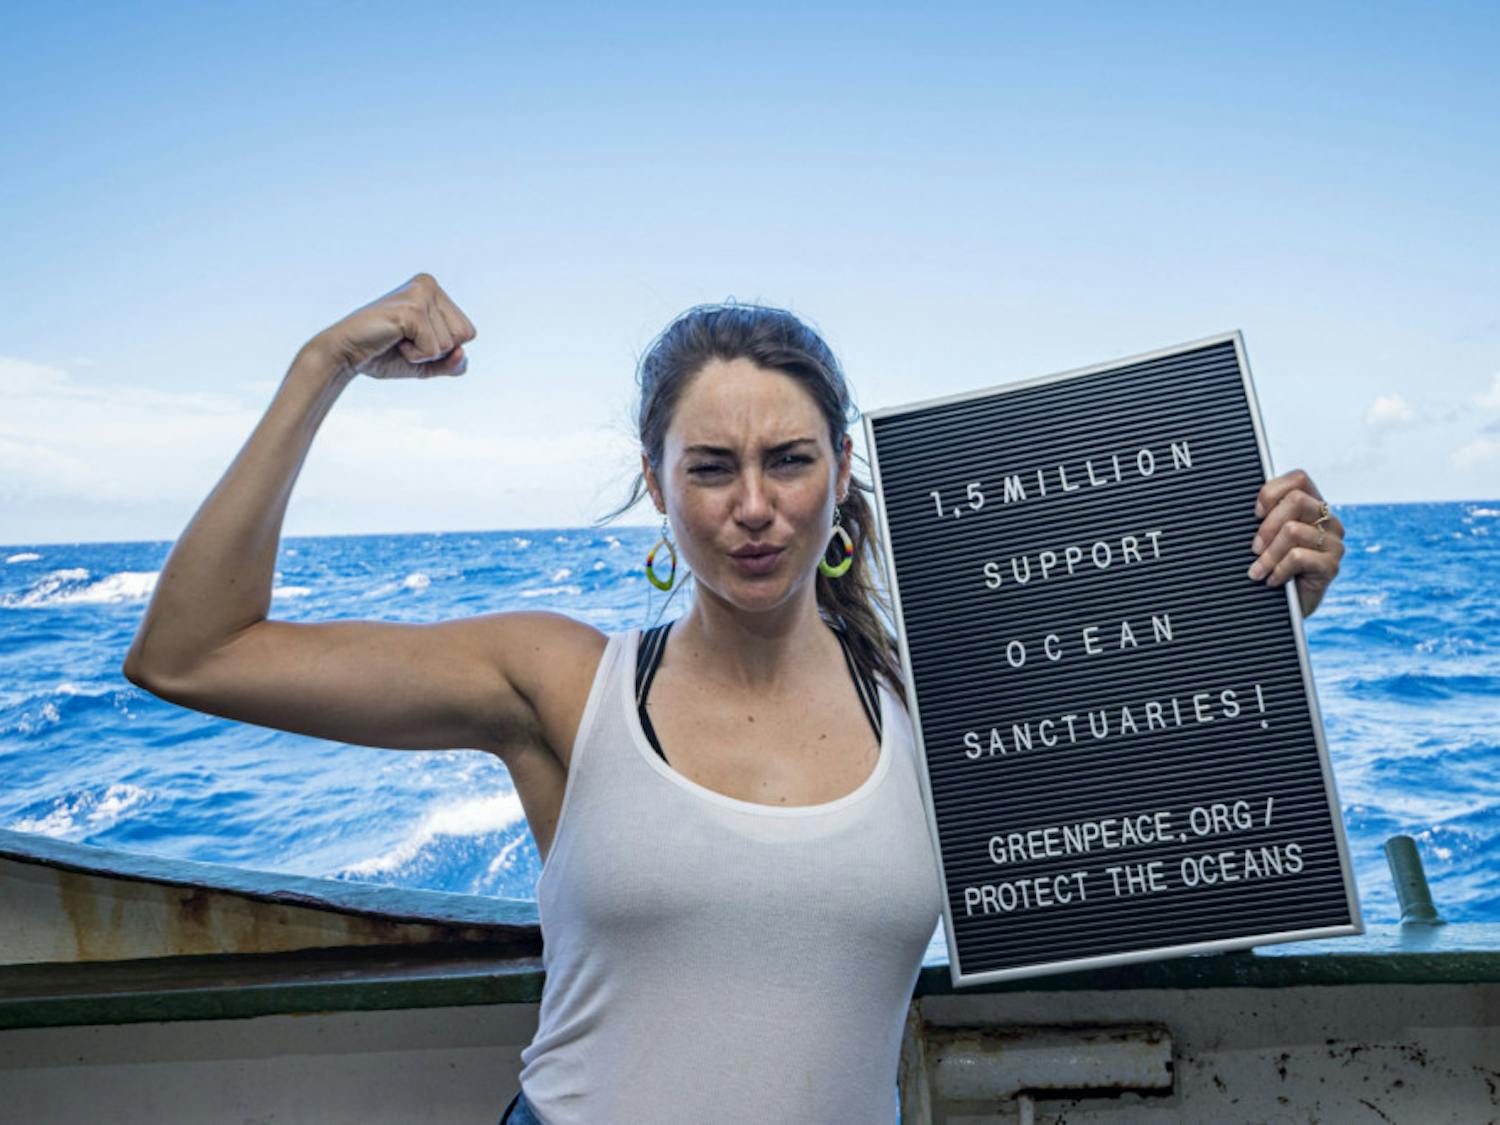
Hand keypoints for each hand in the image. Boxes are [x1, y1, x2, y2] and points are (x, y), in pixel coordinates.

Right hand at [303, 272, 476, 380]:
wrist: (345, 355)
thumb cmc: (384, 354)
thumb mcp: (426, 362)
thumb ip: (452, 363)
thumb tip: (462, 354)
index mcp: (434, 290)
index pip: (468, 332)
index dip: (443, 348)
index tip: (413, 339)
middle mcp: (429, 285)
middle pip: (465, 335)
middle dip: (437, 350)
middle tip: (405, 340)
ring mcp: (420, 294)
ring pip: (450, 344)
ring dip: (423, 353)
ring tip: (397, 339)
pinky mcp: (412, 310)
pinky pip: (434, 349)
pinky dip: (415, 355)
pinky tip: (393, 341)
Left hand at [1248, 468, 1344, 616]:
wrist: (1285, 610)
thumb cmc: (1270, 568)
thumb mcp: (1266, 538)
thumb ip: (1264, 517)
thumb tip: (1240, 502)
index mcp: (1313, 507)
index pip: (1299, 479)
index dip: (1272, 492)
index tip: (1255, 515)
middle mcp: (1329, 521)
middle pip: (1296, 500)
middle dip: (1267, 526)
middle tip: (1254, 549)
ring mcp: (1334, 543)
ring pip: (1292, 531)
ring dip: (1267, 555)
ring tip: (1257, 572)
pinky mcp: (1331, 566)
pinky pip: (1297, 557)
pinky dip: (1278, 570)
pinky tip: (1273, 581)